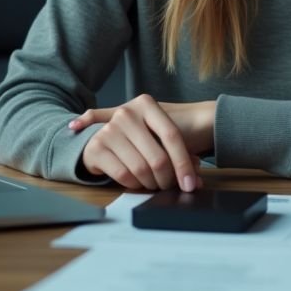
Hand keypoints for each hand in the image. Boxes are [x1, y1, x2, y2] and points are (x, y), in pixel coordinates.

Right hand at [68, 95, 214, 191]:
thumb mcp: (158, 136)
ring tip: (153, 183)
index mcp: (146, 104)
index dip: (183, 164)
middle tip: (168, 185)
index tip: (190, 184)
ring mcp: (109, 129)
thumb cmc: (137, 136)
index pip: (172, 136)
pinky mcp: (96, 147)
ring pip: (141, 169)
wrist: (99, 134)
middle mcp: (126, 113)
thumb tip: (195, 181)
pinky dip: (134, 184)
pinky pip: (124, 175)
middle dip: (167, 179)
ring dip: (151, 184)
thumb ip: (179, 154)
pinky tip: (136, 181)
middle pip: (158, 157)